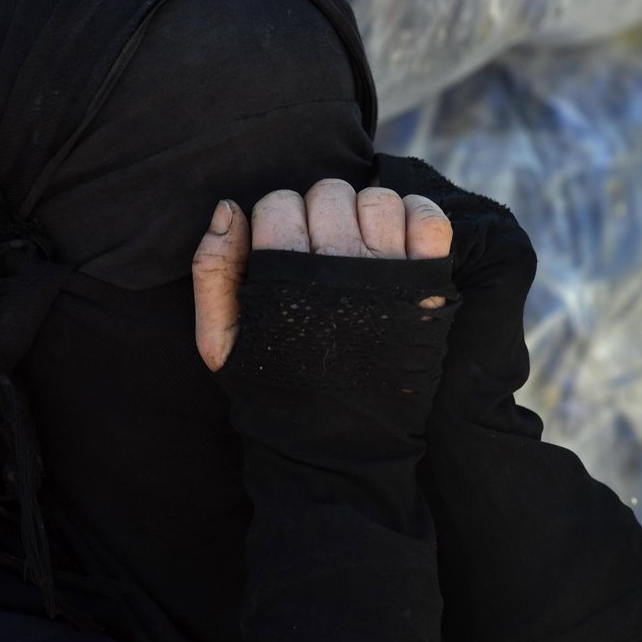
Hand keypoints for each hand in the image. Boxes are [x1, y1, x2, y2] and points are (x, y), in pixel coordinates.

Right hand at [192, 178, 452, 371]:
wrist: (337, 448)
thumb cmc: (275, 389)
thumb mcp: (221, 341)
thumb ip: (212, 271)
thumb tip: (228, 208)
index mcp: (285, 278)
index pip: (278, 203)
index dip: (276, 221)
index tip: (283, 249)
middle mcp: (338, 270)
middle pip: (327, 193)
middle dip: (318, 214)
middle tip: (319, 252)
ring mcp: (389, 275)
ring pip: (376, 198)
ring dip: (365, 214)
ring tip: (357, 248)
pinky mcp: (428, 287)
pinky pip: (429, 219)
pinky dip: (416, 215)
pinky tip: (399, 238)